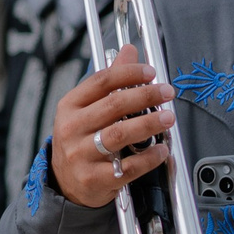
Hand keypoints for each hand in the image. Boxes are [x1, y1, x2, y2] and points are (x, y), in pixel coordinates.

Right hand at [50, 42, 175, 209]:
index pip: (101, 81)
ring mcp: (81, 155)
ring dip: (149, 124)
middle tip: (167, 92)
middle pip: (114, 106)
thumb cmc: (80, 139)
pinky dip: (148, 158)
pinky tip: (161, 150)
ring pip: (120, 134)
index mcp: (70, 106)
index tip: (151, 72)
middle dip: (145, 96)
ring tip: (168, 118)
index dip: (129, 73)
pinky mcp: (94, 179)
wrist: (65, 182)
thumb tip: (129, 51)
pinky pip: (127, 167)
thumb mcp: (86, 109)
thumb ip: (109, 81)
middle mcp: (72, 129)